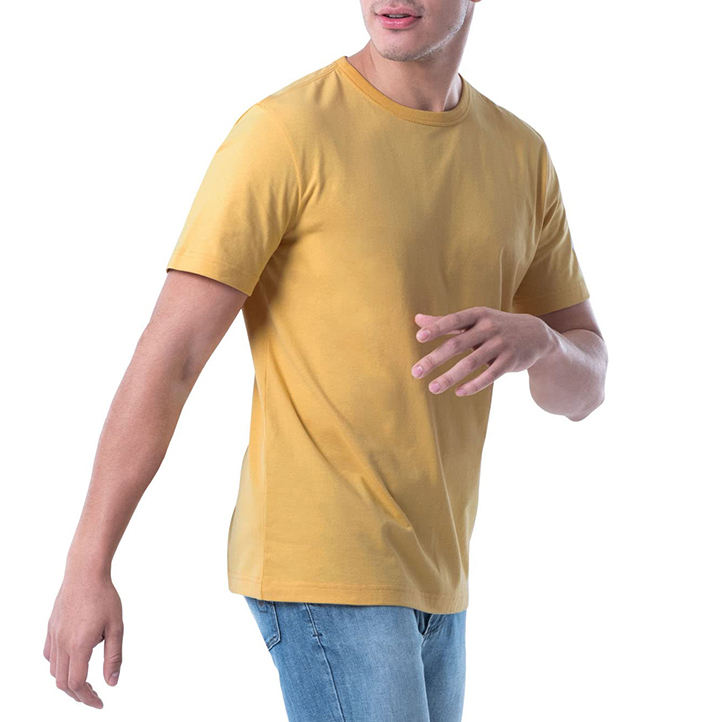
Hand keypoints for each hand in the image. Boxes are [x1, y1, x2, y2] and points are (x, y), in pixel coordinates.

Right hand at [43, 571, 123, 708]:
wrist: (85, 573)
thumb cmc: (104, 596)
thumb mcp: (116, 627)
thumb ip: (113, 657)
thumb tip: (112, 683)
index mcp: (79, 645)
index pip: (77, 684)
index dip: (88, 698)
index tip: (99, 703)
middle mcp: (62, 643)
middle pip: (63, 683)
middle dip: (78, 695)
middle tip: (94, 697)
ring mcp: (54, 636)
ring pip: (54, 670)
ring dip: (67, 682)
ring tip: (84, 683)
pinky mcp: (51, 628)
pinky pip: (49, 655)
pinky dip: (58, 666)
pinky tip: (70, 662)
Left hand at [411, 306, 554, 395]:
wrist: (535, 334)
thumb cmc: (494, 326)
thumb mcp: (474, 319)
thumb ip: (446, 321)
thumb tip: (417, 319)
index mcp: (477, 315)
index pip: (454, 320)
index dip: (437, 328)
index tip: (419, 337)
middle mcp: (489, 328)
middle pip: (457, 344)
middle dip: (435, 359)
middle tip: (416, 372)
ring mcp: (501, 345)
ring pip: (471, 363)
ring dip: (450, 377)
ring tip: (433, 388)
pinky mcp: (510, 361)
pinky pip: (489, 375)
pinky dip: (474, 385)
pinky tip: (459, 392)